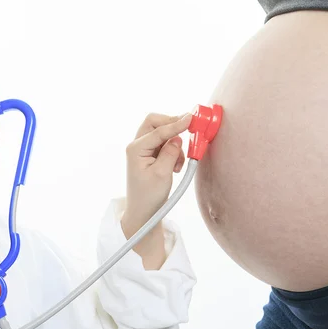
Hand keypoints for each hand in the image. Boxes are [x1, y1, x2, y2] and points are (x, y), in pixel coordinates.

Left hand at [121, 112, 191, 267]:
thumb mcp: (162, 174)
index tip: (192, 118)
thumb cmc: (149, 195)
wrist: (143, 210)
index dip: (176, 123)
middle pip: (155, 122)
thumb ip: (170, 152)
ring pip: (162, 132)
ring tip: (177, 164)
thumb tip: (178, 137)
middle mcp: (137, 145)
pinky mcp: (151, 154)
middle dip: (172, 124)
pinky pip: (165, 143)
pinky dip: (174, 150)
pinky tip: (175, 166)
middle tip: (188, 130)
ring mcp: (143, 148)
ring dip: (174, 142)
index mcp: (136, 149)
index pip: (158, 130)